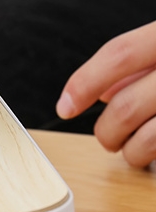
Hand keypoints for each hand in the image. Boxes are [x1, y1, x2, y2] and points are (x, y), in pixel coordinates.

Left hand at [57, 21, 155, 166]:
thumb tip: (104, 95)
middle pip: (125, 106)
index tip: (64, 108)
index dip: (84, 83)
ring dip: (131, 151)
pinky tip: (155, 154)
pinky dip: (153, 157)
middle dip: (106, 131)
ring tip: (133, 151)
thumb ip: (140, 63)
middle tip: (108, 139)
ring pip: (148, 139)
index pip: (119, 54)